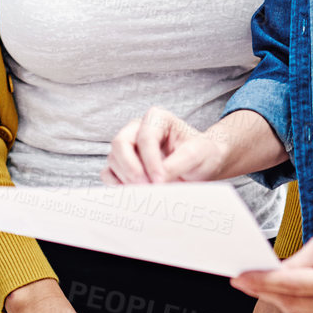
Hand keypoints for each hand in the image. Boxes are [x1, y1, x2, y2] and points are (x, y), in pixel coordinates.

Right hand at [104, 106, 222, 184]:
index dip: (150, 161)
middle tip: (145, 188)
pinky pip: (109, 174)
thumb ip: (177, 164)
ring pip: (113, 159)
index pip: (144, 137)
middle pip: (120, 144)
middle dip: (131, 168)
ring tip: (145, 193)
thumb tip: (156, 180)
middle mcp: (138, 129)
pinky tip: (133, 194)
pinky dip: (117, 185)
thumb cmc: (201, 154)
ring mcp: (129, 147)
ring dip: (126, 178)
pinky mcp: (124, 165)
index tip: (160, 181)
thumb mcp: (197, 155)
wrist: (203, 165)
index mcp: (157, 119)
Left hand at [232, 219, 312, 312]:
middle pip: (291, 304)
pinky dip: (294, 308)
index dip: (263, 282)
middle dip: (265, 292)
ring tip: (267, 284)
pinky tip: (289, 294)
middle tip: (247, 278)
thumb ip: (297, 260)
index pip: (291, 285)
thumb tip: (272, 272)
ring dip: (278, 301)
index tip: (242, 277)